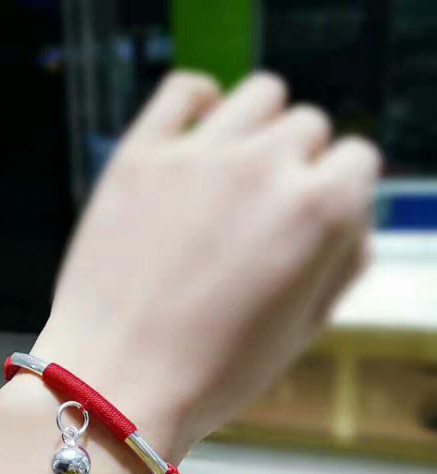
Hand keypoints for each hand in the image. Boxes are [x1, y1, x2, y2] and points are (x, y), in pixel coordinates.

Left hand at [36, 71, 380, 459]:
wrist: (117, 382)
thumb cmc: (214, 372)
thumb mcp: (305, 329)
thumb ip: (343, 260)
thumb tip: (349, 216)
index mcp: (319, 211)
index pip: (358, 159)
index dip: (339, 191)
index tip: (314, 216)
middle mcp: (265, 167)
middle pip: (307, 127)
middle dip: (298, 165)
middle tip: (263, 210)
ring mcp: (197, 154)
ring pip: (259, 96)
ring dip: (261, 128)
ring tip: (235, 172)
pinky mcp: (138, 154)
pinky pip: (184, 88)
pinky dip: (200, 101)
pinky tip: (197, 135)